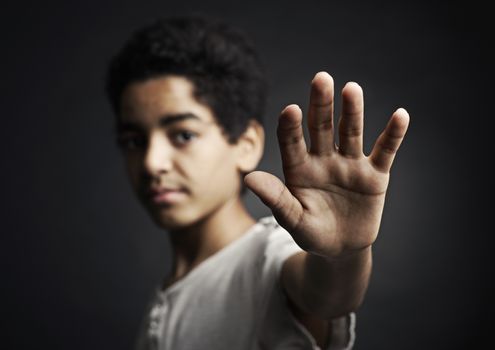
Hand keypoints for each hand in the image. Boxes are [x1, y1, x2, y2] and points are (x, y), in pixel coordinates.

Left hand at [244, 72, 409, 258]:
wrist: (341, 248)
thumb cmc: (311, 233)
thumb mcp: (293, 220)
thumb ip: (276, 199)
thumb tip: (249, 178)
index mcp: (299, 168)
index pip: (292, 142)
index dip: (291, 127)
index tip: (291, 110)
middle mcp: (323, 159)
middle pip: (322, 127)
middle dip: (321, 105)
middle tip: (321, 79)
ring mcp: (350, 164)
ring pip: (351, 132)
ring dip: (353, 111)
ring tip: (351, 89)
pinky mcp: (374, 174)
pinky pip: (385, 151)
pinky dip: (393, 135)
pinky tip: (400, 116)